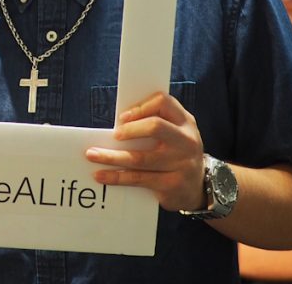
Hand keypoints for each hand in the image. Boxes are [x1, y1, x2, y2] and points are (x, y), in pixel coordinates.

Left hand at [85, 91, 206, 211]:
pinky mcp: (171, 184)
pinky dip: (116, 177)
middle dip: (130, 129)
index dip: (141, 107)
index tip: (123, 116)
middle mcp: (186, 140)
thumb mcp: (175, 134)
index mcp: (185, 122)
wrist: (199, 189)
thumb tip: (118, 121)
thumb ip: (155, 123)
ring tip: (92, 155)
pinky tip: (101, 175)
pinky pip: (138, 179)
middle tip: (113, 135)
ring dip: (111, 157)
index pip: (164, 102)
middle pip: (155, 127)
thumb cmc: (177, 154)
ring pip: (140, 158)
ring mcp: (181, 164)